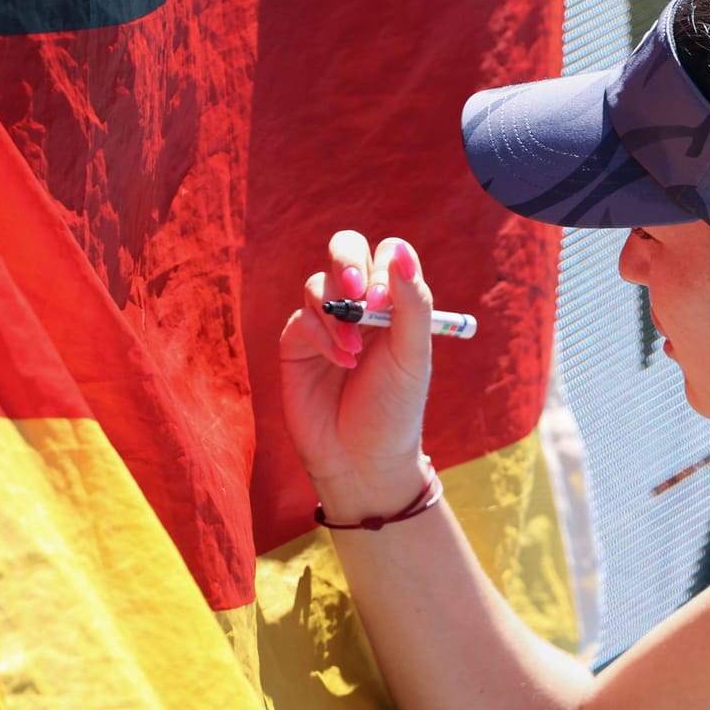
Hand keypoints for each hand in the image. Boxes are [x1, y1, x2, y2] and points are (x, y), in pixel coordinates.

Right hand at [279, 231, 434, 495]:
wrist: (362, 461)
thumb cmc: (394, 410)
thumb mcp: (412, 356)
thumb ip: (412, 303)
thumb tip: (401, 250)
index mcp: (395, 303)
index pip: (388, 254)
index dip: (384, 266)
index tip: (384, 302)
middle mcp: (359, 306)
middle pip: (345, 249)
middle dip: (347, 261)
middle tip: (357, 292)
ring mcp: (326, 322)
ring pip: (318, 283)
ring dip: (336, 312)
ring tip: (353, 352)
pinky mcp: (298, 344)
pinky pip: (301, 318)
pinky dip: (320, 335)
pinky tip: (340, 363)